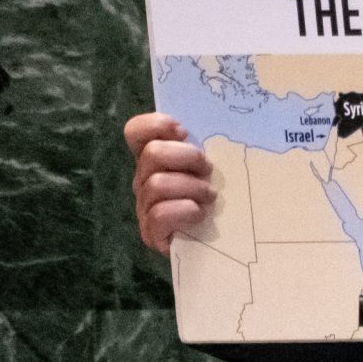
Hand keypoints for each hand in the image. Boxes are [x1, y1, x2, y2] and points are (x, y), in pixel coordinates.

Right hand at [124, 112, 213, 253]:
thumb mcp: (217, 165)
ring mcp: (144, 207)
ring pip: (156, 184)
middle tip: (208, 170)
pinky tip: (199, 214)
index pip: (136, 131)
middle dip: (187, 157)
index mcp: (156, 159)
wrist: (225, 241)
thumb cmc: (222, 196)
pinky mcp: (151, 234)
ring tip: (210, 196)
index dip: (157, 125)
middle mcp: (144, 180)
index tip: (184, 132)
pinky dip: (184, 211)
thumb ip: (211, 145)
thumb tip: (226, 119)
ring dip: (191, 187)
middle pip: (152, 154)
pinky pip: (158, 215)